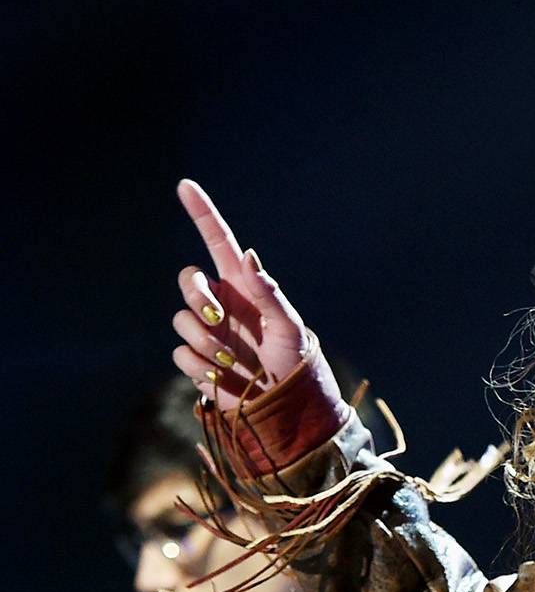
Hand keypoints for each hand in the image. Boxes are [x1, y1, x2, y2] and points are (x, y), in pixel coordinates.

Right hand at [172, 180, 322, 407]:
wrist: (286, 405)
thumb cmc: (295, 363)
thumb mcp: (288, 326)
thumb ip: (268, 292)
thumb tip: (248, 255)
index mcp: (244, 287)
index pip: (219, 243)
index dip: (202, 214)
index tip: (186, 185)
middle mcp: (222, 304)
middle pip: (187, 281)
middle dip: (196, 297)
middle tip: (218, 320)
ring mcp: (208, 332)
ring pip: (182, 320)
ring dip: (205, 342)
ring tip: (233, 363)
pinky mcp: (197, 360)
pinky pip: (181, 353)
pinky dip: (202, 367)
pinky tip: (224, 378)